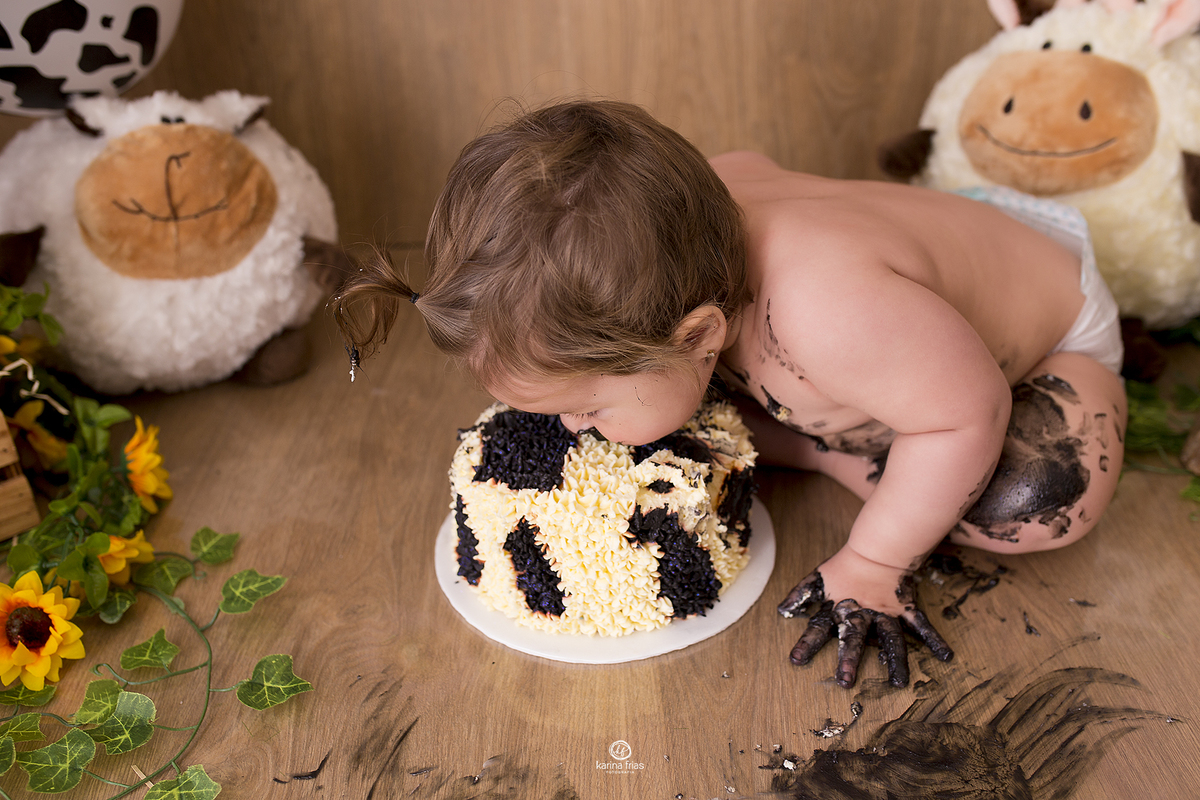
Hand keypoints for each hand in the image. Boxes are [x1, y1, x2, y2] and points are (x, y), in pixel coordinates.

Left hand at [777, 556, 952, 687]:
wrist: (875, 549)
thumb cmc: (843, 569)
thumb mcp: (817, 579)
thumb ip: (799, 595)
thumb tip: (781, 612)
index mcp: (837, 610)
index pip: (818, 629)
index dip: (807, 644)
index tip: (795, 661)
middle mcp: (861, 615)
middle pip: (854, 639)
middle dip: (849, 660)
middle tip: (845, 682)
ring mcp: (884, 613)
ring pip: (891, 639)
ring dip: (895, 661)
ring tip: (899, 684)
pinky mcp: (904, 609)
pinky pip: (922, 625)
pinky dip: (934, 639)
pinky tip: (947, 656)